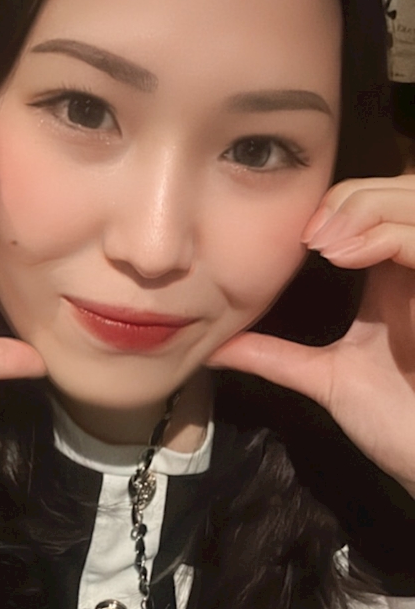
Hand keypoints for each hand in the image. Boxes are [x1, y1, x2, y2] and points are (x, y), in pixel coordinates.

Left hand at [208, 174, 414, 494]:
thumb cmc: (400, 421)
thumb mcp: (326, 378)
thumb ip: (274, 356)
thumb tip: (214, 348)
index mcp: (398, 277)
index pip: (379, 205)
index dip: (342, 201)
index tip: (300, 234)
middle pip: (401, 187)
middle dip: (352, 194)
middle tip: (309, 230)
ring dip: (366, 206)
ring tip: (322, 241)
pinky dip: (385, 234)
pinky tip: (344, 255)